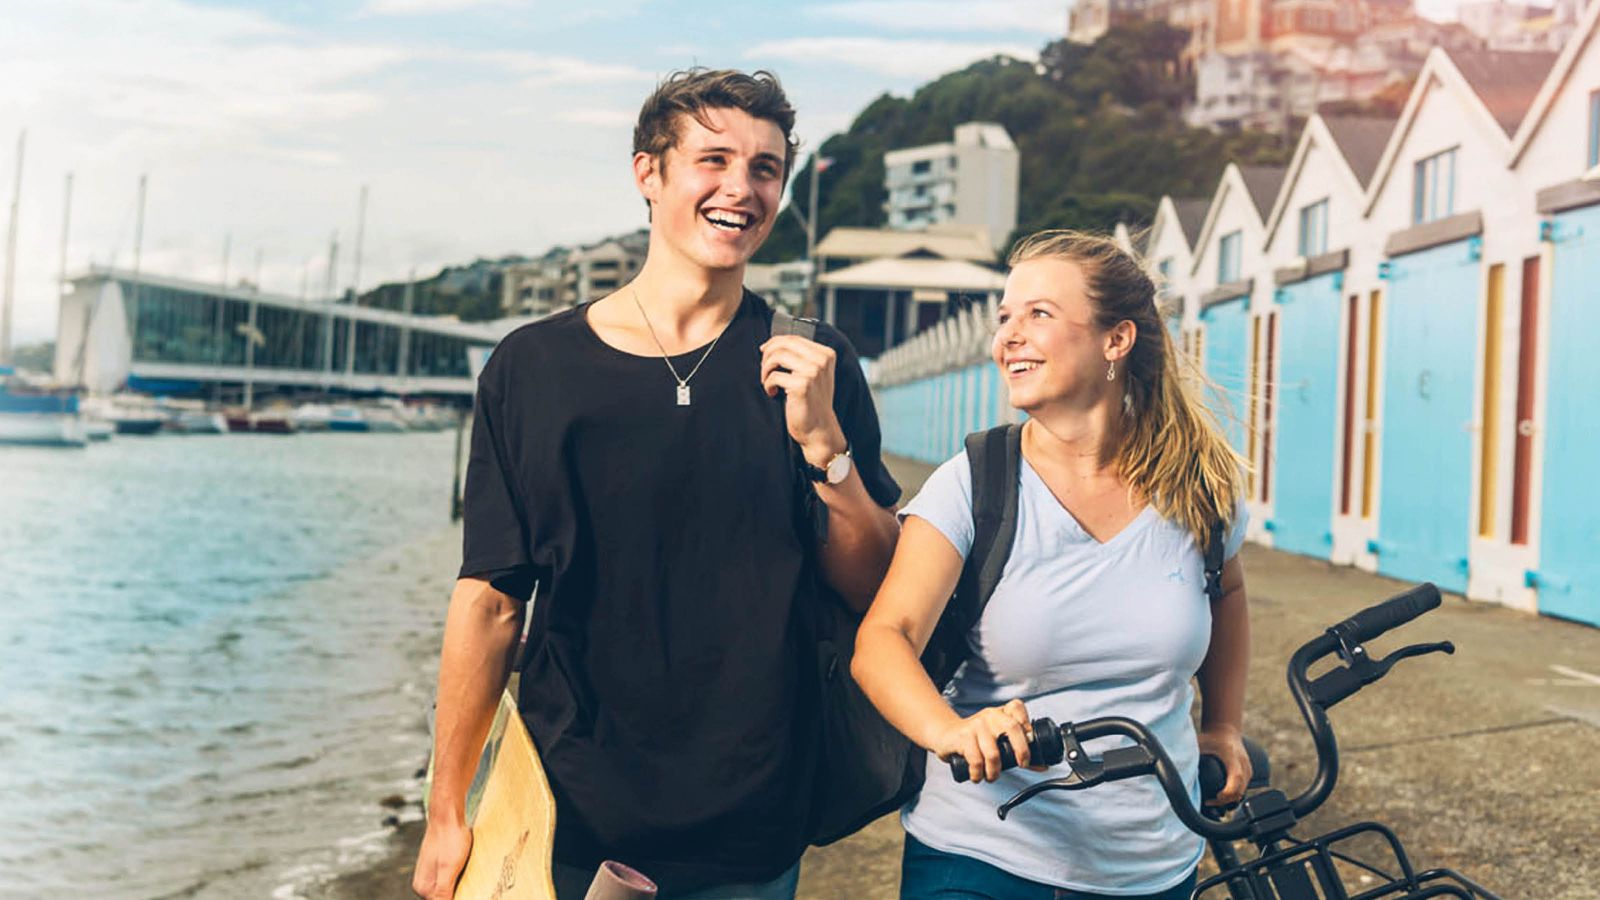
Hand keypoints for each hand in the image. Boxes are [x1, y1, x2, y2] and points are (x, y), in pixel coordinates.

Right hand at [412, 815, 472, 898]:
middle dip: (458, 892)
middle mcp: (424, 882)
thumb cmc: (449, 840)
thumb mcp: (448, 869)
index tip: (465, 888)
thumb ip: (442, 891)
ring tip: (466, 872)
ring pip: (448, 888)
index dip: (457, 898)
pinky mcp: (439, 864)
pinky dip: (459, 876)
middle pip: (444, 897)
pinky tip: (466, 867)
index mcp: (423, 887)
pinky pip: (450, 877)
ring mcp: (431, 873)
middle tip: (467, 879)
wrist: (447, 815)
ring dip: (459, 885)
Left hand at [759, 334, 844, 464]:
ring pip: (777, 356)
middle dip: (768, 354)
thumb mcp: (813, 374)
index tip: (764, 351)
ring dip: (766, 369)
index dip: (774, 342)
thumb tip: (772, 344)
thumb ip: (801, 357)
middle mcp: (821, 360)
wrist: (819, 429)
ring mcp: (813, 372)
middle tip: (764, 368)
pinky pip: (774, 376)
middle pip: (784, 344)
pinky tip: (772, 393)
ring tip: (767, 381)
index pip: (794, 338)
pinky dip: (768, 384)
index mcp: (826, 354)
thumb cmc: (812, 402)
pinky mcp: (802, 385)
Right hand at [930, 699, 1037, 783]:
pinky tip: (977, 776)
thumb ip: (1018, 751)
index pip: (1017, 707)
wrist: (946, 736)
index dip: (1026, 720)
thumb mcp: (997, 741)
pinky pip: (976, 760)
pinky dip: (978, 773)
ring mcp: (976, 725)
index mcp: (1001, 713)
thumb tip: (1042, 764)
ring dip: (995, 771)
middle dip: (1021, 751)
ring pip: (993, 752)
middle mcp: (990, 716)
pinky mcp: (963, 737)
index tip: (1029, 736)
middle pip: (1012, 728)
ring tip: (991, 776)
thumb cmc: (976, 740)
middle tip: (1021, 764)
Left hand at [1197, 725, 1251, 806]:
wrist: (1225, 730)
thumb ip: (1191, 755)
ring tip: (1213, 801)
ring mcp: (1247, 769)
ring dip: (1229, 800)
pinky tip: (1222, 797)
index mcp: (1232, 756)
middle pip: (1239, 790)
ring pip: (1242, 792)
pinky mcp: (1248, 773)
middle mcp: (1243, 764)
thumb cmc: (1211, 737)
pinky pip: (1243, 789)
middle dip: (1224, 800)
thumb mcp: (1200, 744)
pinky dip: (1233, 795)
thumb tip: (1178, 767)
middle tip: (1208, 802)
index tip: (1215, 797)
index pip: (1236, 778)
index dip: (1227, 792)